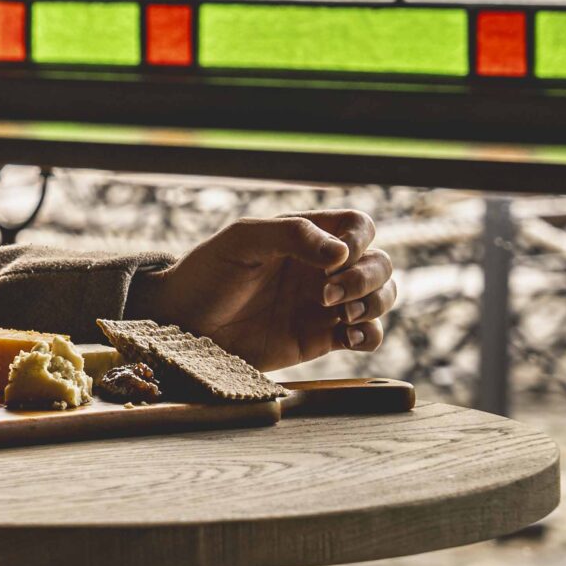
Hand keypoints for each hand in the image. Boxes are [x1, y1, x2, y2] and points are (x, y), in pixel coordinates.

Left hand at [122, 208, 395, 373]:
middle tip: (327, 294)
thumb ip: (290, 235)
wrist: (184, 324)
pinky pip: (367, 336)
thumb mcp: (242, 241)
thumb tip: (342, 252)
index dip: (359, 240)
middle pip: (379, 263)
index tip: (332, 260)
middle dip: (367, 277)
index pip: (358, 226)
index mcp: (307, 237)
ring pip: (382, 297)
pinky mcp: (321, 339)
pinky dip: (372, 335)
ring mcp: (325, 305)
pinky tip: (351, 336)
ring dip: (376, 303)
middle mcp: (322, 268)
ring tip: (343, 314)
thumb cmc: (206, 273)